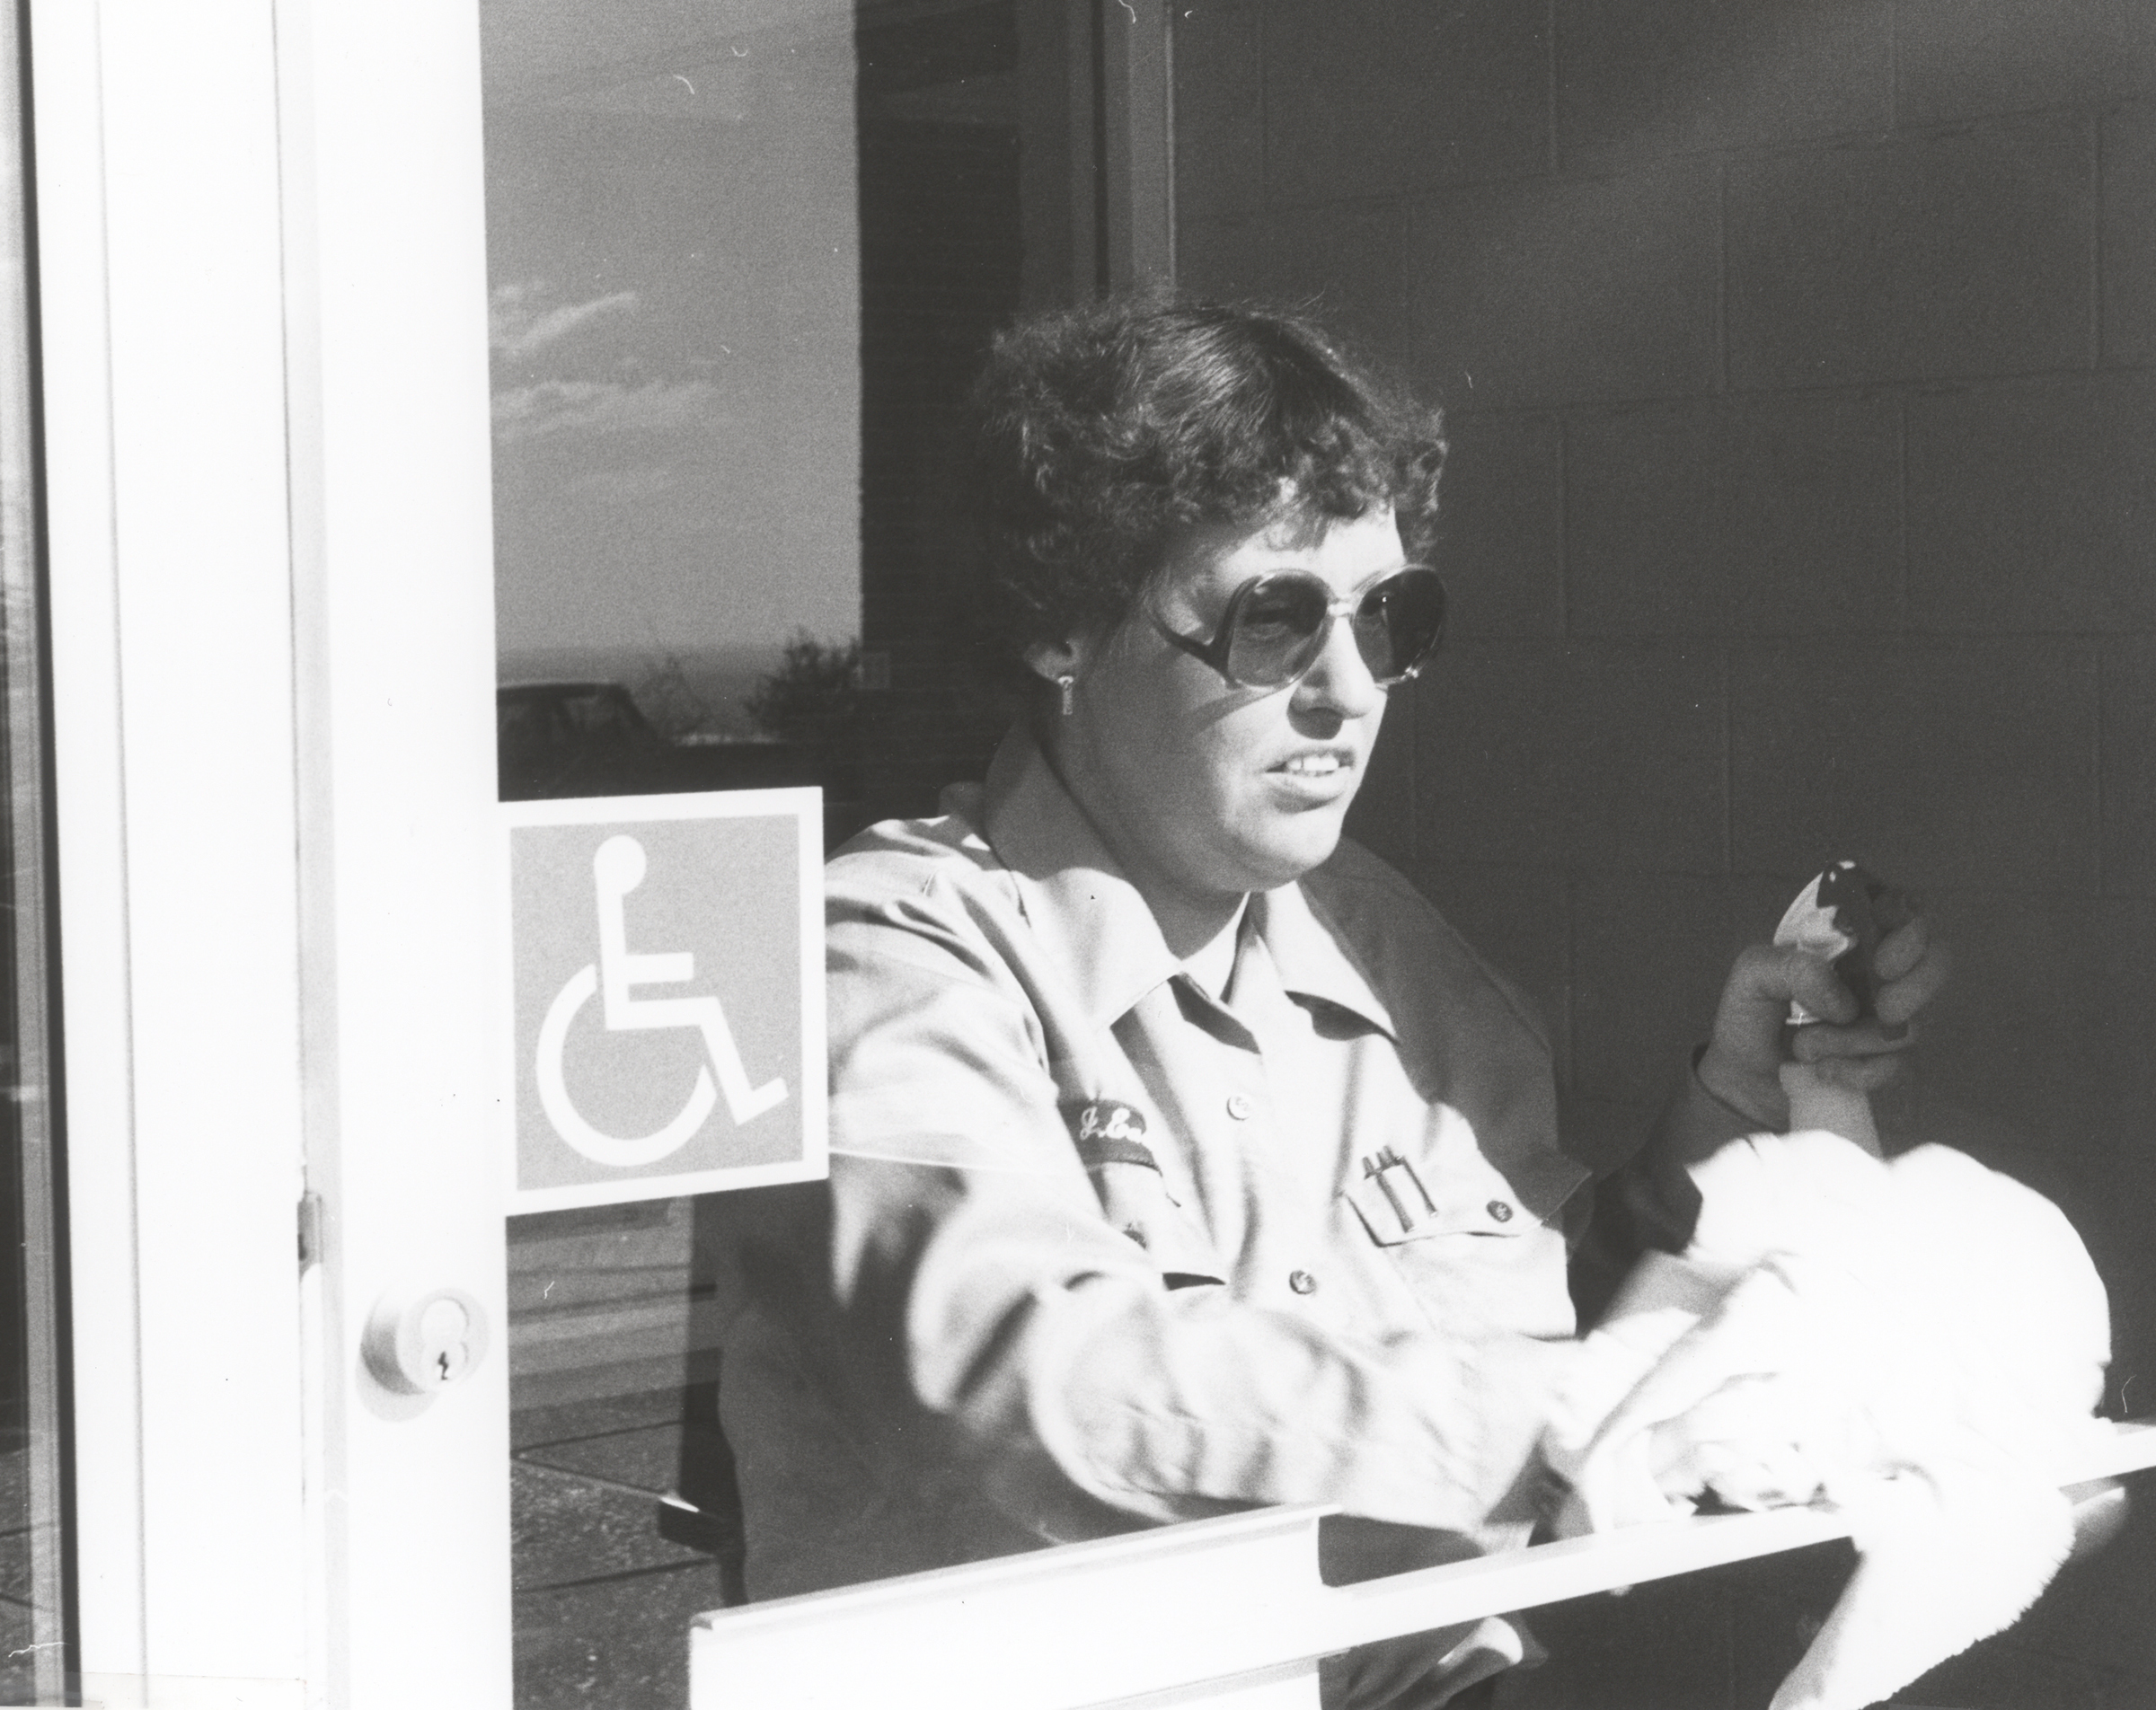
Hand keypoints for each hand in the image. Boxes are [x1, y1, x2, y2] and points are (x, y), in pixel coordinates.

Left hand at [1697, 914, 1949, 1130]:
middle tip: (1883, 1006)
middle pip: (1938, 960)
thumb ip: (1793, 968)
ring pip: (1914, 1024)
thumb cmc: (1751, 1014)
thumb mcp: (1754, 975)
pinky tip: (1825, 1071)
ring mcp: (1890, 1017)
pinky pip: (1899, 1067)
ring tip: (1805, 1047)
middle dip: (1917, 985)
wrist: (1745, 1078)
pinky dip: (1860, 1072)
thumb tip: (1845, 1002)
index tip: (1882, 959)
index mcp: (1851, 937)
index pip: (1905, 909)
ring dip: (1855, 1040)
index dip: (1910, 927)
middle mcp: (1879, 972)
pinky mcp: (1889, 1061)